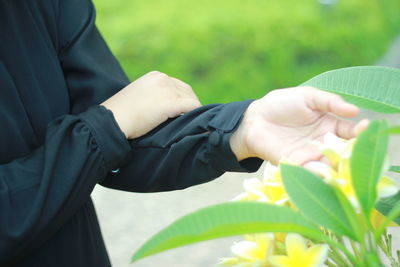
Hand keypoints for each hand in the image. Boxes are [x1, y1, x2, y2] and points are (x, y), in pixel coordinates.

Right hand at [101, 71, 200, 138]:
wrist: (112, 120)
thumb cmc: (121, 114)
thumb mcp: (138, 97)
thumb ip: (152, 97)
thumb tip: (164, 108)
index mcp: (155, 76)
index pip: (178, 86)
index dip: (182, 100)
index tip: (182, 112)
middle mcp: (163, 79)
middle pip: (187, 91)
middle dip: (190, 105)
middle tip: (189, 120)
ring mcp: (167, 90)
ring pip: (191, 99)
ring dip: (193, 111)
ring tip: (191, 124)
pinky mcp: (170, 103)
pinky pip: (192, 107)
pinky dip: (196, 115)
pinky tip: (195, 124)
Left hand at [230, 86, 367, 164]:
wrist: (255, 119)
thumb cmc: (281, 104)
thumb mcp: (307, 97)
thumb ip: (330, 102)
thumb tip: (355, 110)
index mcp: (331, 126)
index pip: (352, 133)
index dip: (361, 133)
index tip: (366, 129)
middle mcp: (324, 144)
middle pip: (345, 153)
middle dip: (353, 153)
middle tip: (355, 149)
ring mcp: (311, 156)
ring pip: (332, 166)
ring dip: (339, 166)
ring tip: (342, 161)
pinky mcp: (296, 166)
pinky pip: (311, 173)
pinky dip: (319, 174)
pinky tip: (323, 169)